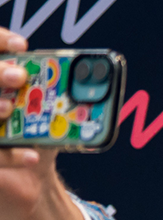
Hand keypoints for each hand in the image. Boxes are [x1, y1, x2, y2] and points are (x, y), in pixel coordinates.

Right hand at [0, 28, 86, 219]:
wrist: (33, 178)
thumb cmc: (42, 136)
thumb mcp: (57, 114)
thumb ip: (67, 99)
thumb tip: (95, 86)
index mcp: (2, 81)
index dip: (0, 42)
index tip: (22, 46)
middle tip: (17, 76)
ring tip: (8, 108)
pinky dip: (11, 156)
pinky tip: (32, 157)